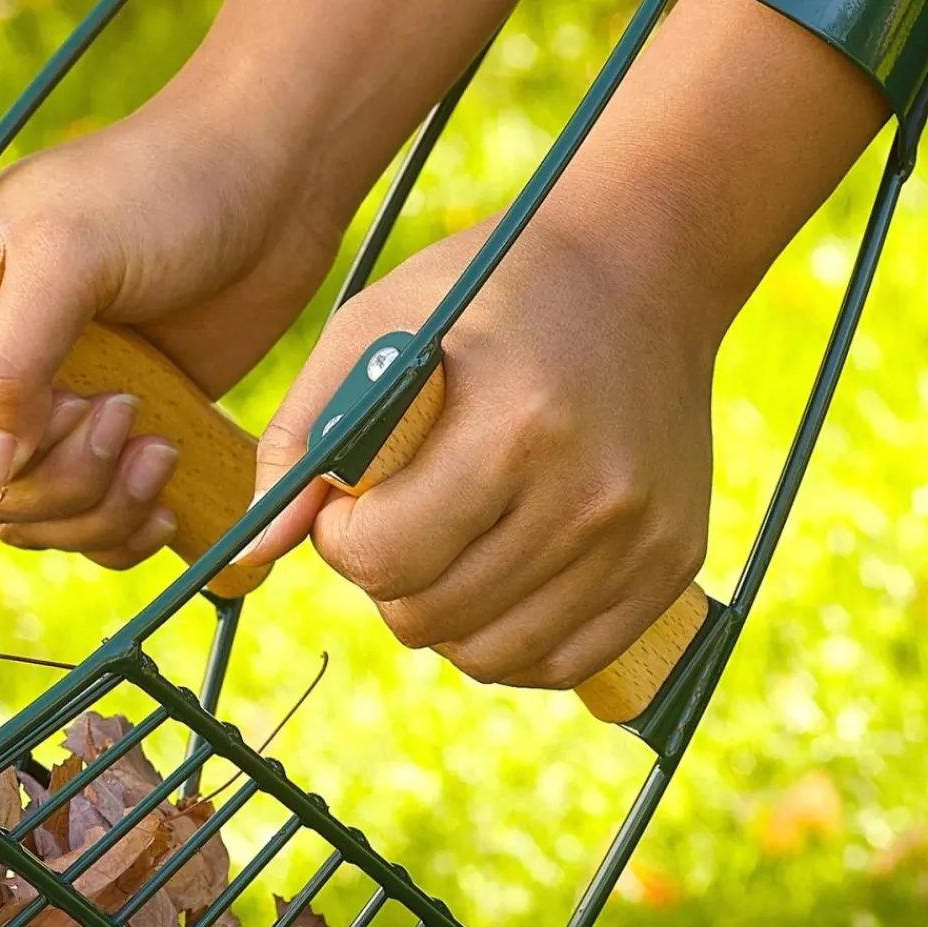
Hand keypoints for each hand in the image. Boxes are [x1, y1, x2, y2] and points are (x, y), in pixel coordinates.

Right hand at [0, 87, 347, 567]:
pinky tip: (170, 502)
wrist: (271, 174)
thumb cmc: (159, 188)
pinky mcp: (123, 438)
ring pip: (39, 522)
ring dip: (99, 515)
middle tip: (127, 420)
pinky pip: (97, 527)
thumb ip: (10, 364)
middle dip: (56, 486)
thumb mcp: (70, 256)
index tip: (66, 406)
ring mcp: (59, 413)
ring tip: (160, 452)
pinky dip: (126, 532)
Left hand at [242, 193, 726, 689]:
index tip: (353, 498)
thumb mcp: (374, 326)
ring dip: (443, 613)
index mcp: (515, 429)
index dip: (342, 538)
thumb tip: (255, 552)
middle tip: (400, 513)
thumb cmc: (489, 291)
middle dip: (388, 576)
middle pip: (429, 617)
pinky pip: (559, 662)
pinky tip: (496, 572)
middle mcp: (591, 495)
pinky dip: (508, 636)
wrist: (643, 264)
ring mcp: (641, 538)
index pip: (384, 560)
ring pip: (489, 655)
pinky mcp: (673, 564)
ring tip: (448, 538)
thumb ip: (301, 437)